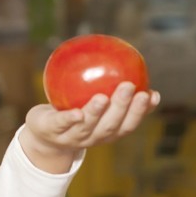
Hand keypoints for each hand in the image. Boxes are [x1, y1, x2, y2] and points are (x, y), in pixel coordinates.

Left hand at [19, 82, 159, 173]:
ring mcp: (72, 137)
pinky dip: (70, 119)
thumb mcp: (91, 99)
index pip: (128, 124)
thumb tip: (126, 59)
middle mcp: (93, 137)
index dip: (142, 112)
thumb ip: (108, 85)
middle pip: (111, 126)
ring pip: (87, 127)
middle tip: (128, 86)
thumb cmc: (74, 111)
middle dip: (122, 108)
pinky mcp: (52, 132)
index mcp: (107, 131)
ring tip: (104, 97)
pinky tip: (77, 112)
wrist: (43, 135)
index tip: (152, 94)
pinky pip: (62, 124)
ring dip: (97, 113)